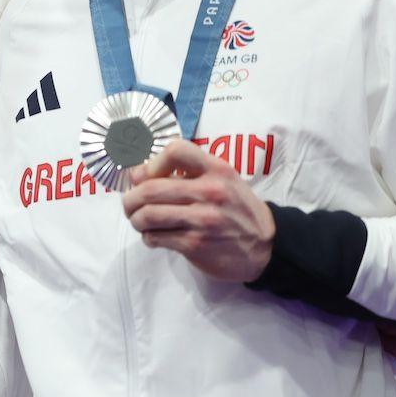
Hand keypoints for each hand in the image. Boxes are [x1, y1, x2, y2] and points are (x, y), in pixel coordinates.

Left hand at [121, 139, 274, 281]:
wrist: (265, 246)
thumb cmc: (236, 208)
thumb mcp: (221, 180)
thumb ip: (186, 172)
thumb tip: (137, 174)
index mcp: (216, 169)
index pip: (175, 150)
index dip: (152, 162)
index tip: (146, 176)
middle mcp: (210, 191)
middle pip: (151, 188)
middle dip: (131, 198)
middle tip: (129, 204)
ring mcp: (203, 219)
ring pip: (149, 215)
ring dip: (136, 219)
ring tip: (138, 221)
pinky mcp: (196, 244)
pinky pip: (156, 237)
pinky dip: (148, 237)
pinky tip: (154, 236)